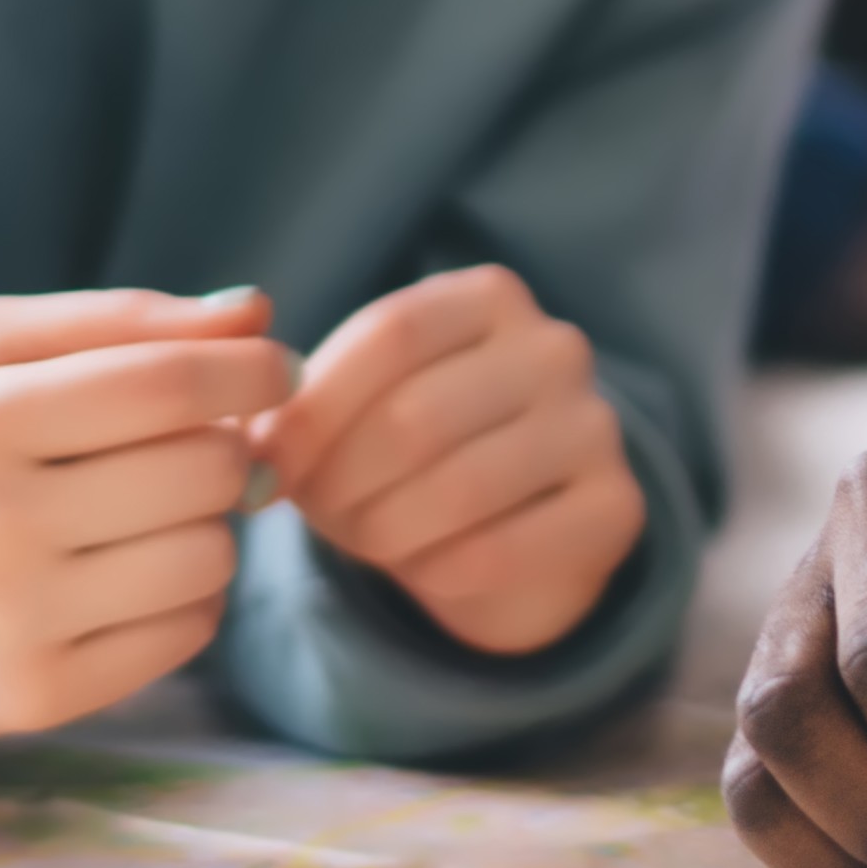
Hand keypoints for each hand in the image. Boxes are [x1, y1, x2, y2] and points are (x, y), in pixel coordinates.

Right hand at [0, 287, 286, 745]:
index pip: (169, 385)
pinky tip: (128, 574)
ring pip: (210, 556)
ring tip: (146, 514)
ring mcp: (15, 623)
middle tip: (190, 447)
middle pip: (205, 471)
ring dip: (206, 526)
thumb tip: (257, 312)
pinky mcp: (35, 698)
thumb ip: (118, 321)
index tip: (274, 368)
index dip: (251, 370)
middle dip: (224, 449)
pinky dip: (184, 597)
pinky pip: (187, 634)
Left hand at [261, 264, 644, 656]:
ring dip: (382, 530)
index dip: (314, 409)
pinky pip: (501, 549)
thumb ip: (303, 406)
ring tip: (362, 539)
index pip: (390, 336)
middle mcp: (555, 347)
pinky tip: (420, 569)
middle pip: (416, 416)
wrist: (519, 533)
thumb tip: (249, 446)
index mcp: (489, 296)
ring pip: (458, 486)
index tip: (268, 466)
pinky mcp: (617, 507)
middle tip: (316, 515)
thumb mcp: (361, 405)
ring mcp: (597, 426)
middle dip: (341, 481)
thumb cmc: (415, 456)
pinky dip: (436, 570)